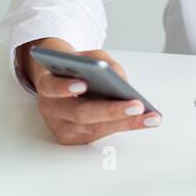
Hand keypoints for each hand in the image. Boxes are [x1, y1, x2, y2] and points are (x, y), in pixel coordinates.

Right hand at [21, 37, 161, 144]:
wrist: (59, 80)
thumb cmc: (76, 66)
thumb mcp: (87, 56)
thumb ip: (101, 62)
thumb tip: (121, 80)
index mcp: (47, 83)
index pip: (51, 87)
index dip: (64, 87)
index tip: (83, 83)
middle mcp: (51, 108)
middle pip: (80, 113)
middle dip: (110, 110)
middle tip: (136, 106)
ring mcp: (60, 127)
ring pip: (94, 128)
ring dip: (125, 123)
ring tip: (149, 117)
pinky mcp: (72, 139)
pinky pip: (99, 134)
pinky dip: (121, 126)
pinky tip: (142, 121)